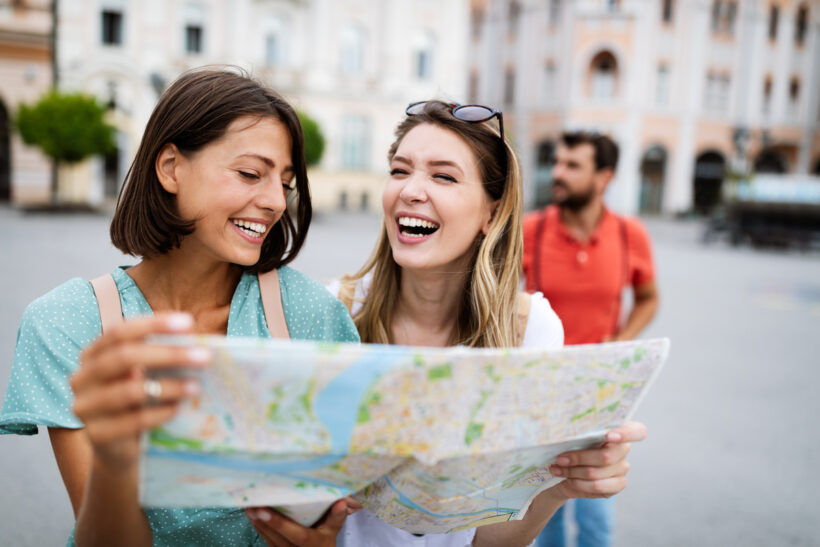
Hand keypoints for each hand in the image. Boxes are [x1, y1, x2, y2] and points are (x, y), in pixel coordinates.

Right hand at [70, 313, 208, 470]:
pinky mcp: (97, 435)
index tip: (189, 323)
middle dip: (168, 354)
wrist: (121, 450)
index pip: (119, 332)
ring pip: (129, 391)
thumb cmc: (139, 402)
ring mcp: (85, 407)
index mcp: (92, 355)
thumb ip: (160, 357)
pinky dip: (159, 413)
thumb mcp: (147, 375)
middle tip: (204, 356)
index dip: (153, 324)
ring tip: (196, 387)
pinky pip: (132, 421)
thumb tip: (200, 342)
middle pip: (124, 357)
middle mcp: (82, 378)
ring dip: (168, 386)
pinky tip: (178, 409)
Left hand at [246, 498, 358, 545]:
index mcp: (312, 544)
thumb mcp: (332, 530)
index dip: (279, 524)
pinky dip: (259, 528)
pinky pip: (267, 540)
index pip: (297, 535)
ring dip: (257, 524)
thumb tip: (341, 501)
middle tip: (250, 504)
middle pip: (277, 538)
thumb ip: (336, 517)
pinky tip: (252, 516)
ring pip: (269, 539)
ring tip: (248, 506)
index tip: (264, 510)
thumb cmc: (325, 540)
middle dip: (263, 521)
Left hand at [547, 421, 646, 499]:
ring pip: (596, 473)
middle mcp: (624, 449)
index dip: (625, 433)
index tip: (609, 436)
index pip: (636, 431)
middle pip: (606, 456)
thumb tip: (566, 432)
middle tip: (560, 459)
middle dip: (579, 458)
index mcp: (618, 430)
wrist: (565, 470)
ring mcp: (623, 468)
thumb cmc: (569, 446)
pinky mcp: (618, 485)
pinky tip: (568, 479)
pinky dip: (578, 483)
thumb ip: (577, 433)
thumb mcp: (571, 436)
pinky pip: (597, 486)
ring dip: (573, 472)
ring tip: (557, 469)